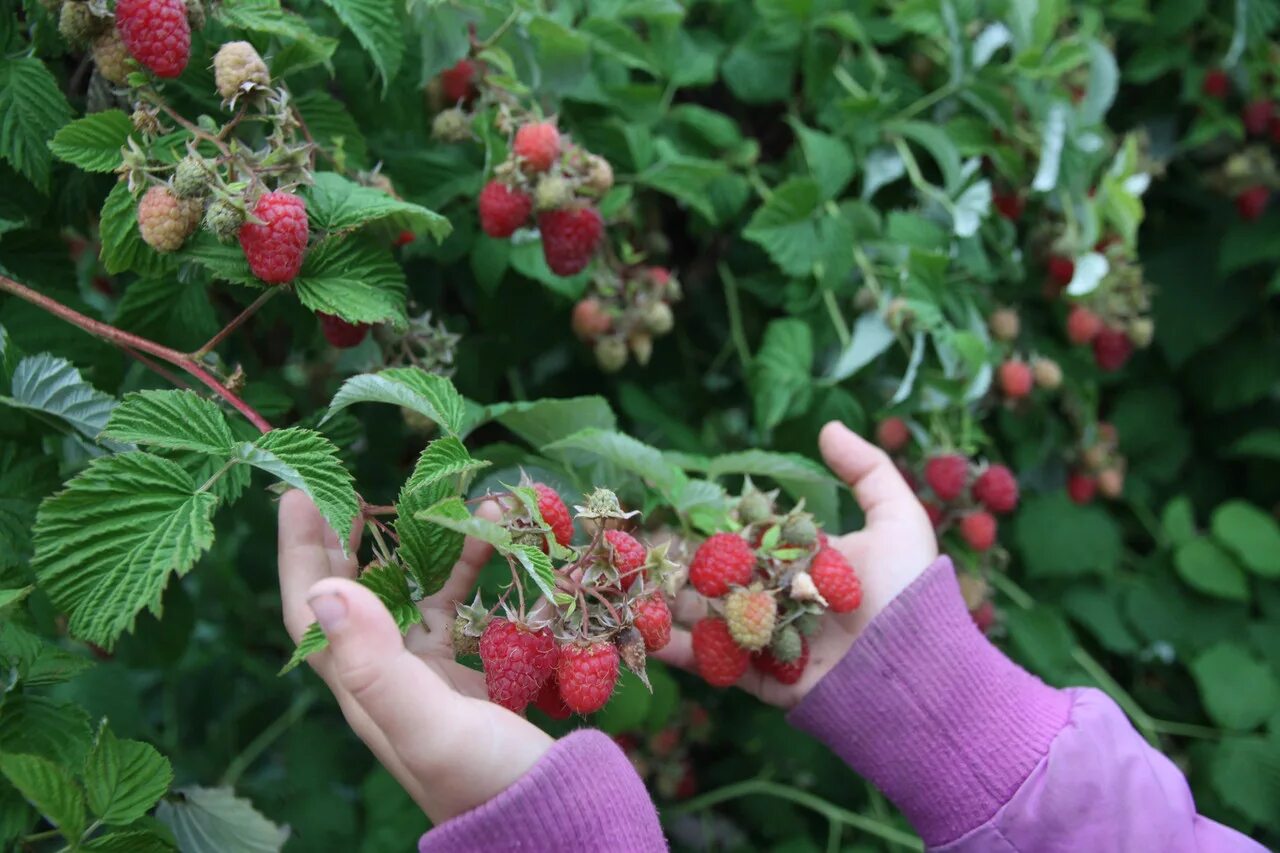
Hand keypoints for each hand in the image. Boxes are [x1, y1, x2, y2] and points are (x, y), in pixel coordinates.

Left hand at [277, 491, 551, 823]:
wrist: (550, 819)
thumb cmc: (485, 779)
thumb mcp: (429, 726)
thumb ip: (375, 664)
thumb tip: (325, 589)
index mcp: (363, 689)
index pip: (312, 611)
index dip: (300, 552)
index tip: (299, 493)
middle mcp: (388, 675)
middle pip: (354, 593)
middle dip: (349, 537)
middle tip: (353, 484)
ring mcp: (429, 671)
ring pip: (415, 589)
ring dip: (429, 542)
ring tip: (454, 499)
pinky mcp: (470, 668)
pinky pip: (462, 602)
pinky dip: (476, 566)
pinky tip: (499, 537)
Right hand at [655, 421, 937, 707]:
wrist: (914, 665)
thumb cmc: (906, 588)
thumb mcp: (897, 516)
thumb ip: (865, 469)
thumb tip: (828, 427)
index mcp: (799, 561)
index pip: (739, 540)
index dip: (700, 529)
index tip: (661, 515)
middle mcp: (777, 599)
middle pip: (711, 579)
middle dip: (669, 567)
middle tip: (627, 554)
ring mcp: (765, 641)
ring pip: (702, 619)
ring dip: (660, 605)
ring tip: (620, 591)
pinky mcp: (759, 680)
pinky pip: (711, 664)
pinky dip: (675, 651)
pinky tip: (641, 634)